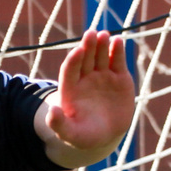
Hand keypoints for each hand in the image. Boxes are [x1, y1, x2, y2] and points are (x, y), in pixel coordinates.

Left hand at [37, 30, 135, 166]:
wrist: (107, 136)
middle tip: (91, 34)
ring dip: (102, 45)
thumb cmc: (85, 136)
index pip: (69, 70)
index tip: (78, 51)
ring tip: (105, 35)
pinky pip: (117, 61)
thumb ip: (59, 125)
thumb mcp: (71, 135)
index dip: (74, 60)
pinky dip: (118, 51)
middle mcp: (85, 78)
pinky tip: (119, 41)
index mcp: (71, 88)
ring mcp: (102, 75)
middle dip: (88, 47)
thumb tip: (51, 112)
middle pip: (85, 59)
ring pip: (101, 56)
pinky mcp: (119, 77)